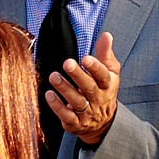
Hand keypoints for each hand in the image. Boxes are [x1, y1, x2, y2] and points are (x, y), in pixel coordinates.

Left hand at [44, 31, 122, 145]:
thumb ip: (105, 54)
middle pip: (89, 88)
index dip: (95, 68)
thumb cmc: (103, 91)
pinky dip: (57, 106)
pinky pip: (67, 116)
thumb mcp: (109, 72)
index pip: (103, 76)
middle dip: (78, 76)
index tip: (85, 58)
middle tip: (67, 63)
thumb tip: (106, 35)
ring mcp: (87, 113)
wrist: (103, 123)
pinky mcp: (75, 123)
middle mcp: (98, 100)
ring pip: (77, 101)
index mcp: (108, 85)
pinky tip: (49, 95)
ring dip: (65, 88)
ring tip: (53, 76)